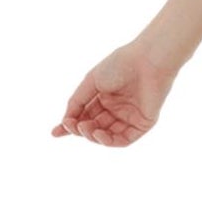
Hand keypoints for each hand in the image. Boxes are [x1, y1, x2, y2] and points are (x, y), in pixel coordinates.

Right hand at [51, 42, 178, 146]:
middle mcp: (116, 109)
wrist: (146, 60)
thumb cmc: (119, 65)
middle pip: (94, 127)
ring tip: (84, 128)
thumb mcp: (91, 82)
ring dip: (92, 136)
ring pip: (107, 136)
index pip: (84, 116)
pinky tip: (99, 134)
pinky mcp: (142, 124)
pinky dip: (109, 141)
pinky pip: (124, 139)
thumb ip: (77, 101)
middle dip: (80, 129)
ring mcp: (129, 117)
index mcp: (104, 97)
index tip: (55, 133)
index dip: (70, 125)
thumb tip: (65, 121)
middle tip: (72, 126)